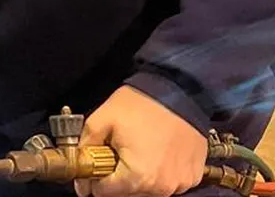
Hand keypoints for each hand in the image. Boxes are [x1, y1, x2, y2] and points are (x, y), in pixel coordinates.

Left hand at [74, 86, 206, 196]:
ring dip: (142, 175)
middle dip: (120, 175)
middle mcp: (160, 187)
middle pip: (127, 193)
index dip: (96, 176)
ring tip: (143, 147)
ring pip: (149, 189)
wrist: (181, 88)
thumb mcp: (104, 117)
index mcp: (136, 177)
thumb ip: (86, 148)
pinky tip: (161, 150)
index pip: (104, 192)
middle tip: (122, 149)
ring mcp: (179, 183)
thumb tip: (82, 179)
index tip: (101, 160)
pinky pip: (171, 182)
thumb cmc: (145, 102)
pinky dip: (163, 171)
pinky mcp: (192, 176)